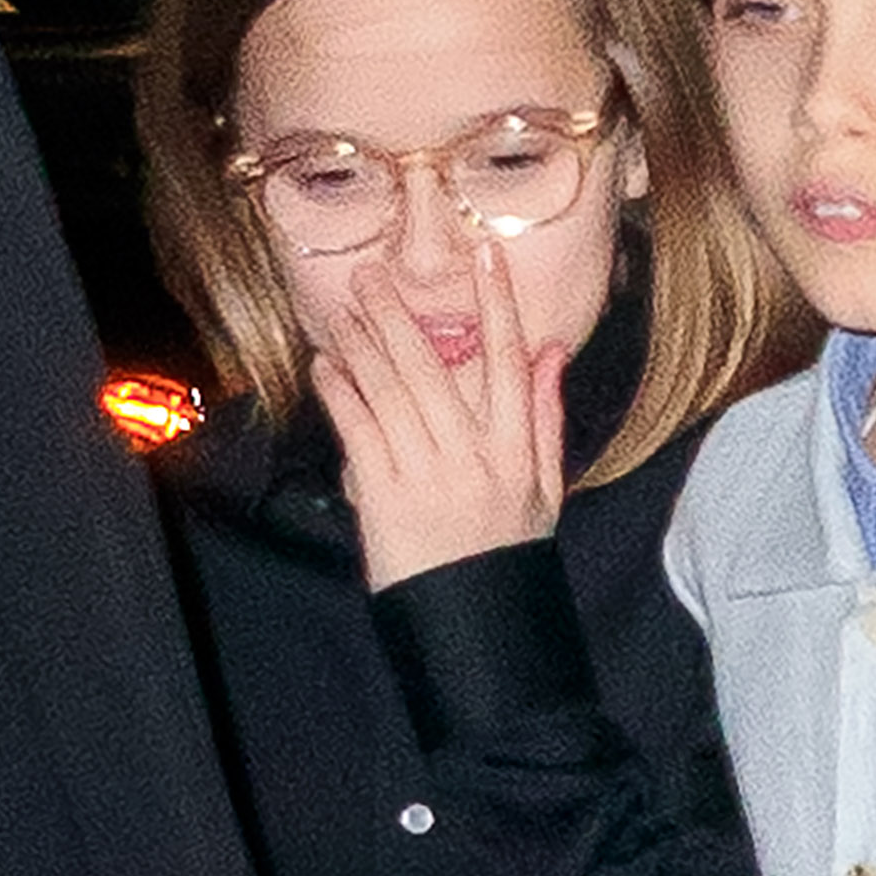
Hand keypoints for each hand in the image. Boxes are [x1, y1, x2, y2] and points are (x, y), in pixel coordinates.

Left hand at [312, 242, 570, 590]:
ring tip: (343, 310)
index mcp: (516, 449)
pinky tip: (326, 366)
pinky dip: (340, 395)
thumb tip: (550, 351)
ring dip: (362, 346)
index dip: (498, 304)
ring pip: (391, 393)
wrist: (474, 619)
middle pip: (434, 369)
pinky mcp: (385, 498)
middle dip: (399, 316)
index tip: (486, 255)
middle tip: (371, 274)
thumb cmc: (508, 549)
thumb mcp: (545, 486)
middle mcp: (473, 455)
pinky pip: (360, 432)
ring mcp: (426, 475)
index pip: (508, 361)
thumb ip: (545, 415)